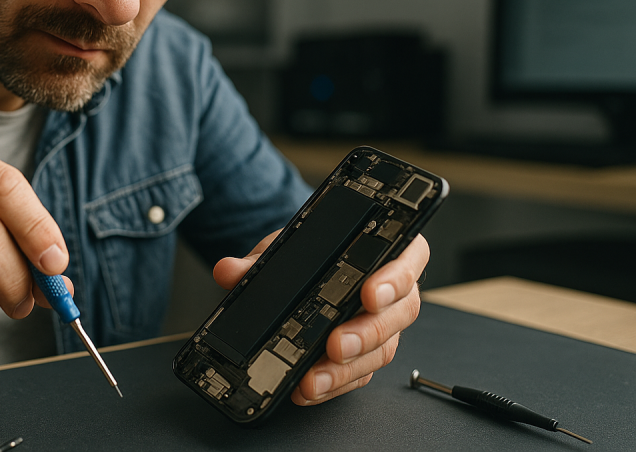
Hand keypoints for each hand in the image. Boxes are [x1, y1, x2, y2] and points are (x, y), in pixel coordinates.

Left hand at [213, 233, 428, 405]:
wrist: (304, 274)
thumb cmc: (311, 255)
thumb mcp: (287, 248)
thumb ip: (260, 258)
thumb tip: (229, 270)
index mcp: (387, 251)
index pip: (408, 259)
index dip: (395, 278)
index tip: (369, 292)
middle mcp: (394, 291)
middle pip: (399, 313)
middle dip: (367, 332)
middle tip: (337, 343)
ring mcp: (384, 326)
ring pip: (381, 351)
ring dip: (347, 368)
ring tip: (315, 377)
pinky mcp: (367, 355)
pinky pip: (360, 375)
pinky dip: (333, 384)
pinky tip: (309, 388)